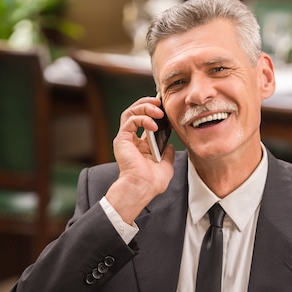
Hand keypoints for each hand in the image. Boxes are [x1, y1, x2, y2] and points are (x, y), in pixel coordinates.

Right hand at [106, 96, 175, 223]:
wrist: (142, 188)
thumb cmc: (152, 182)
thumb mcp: (166, 166)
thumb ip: (168, 154)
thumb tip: (170, 146)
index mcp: (141, 146)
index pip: (145, 121)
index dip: (153, 111)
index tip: (164, 108)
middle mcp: (132, 140)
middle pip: (135, 113)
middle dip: (147, 104)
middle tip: (159, 103)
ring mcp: (126, 139)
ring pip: (130, 112)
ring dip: (144, 107)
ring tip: (158, 111)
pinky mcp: (122, 139)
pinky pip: (130, 121)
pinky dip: (142, 118)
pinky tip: (153, 124)